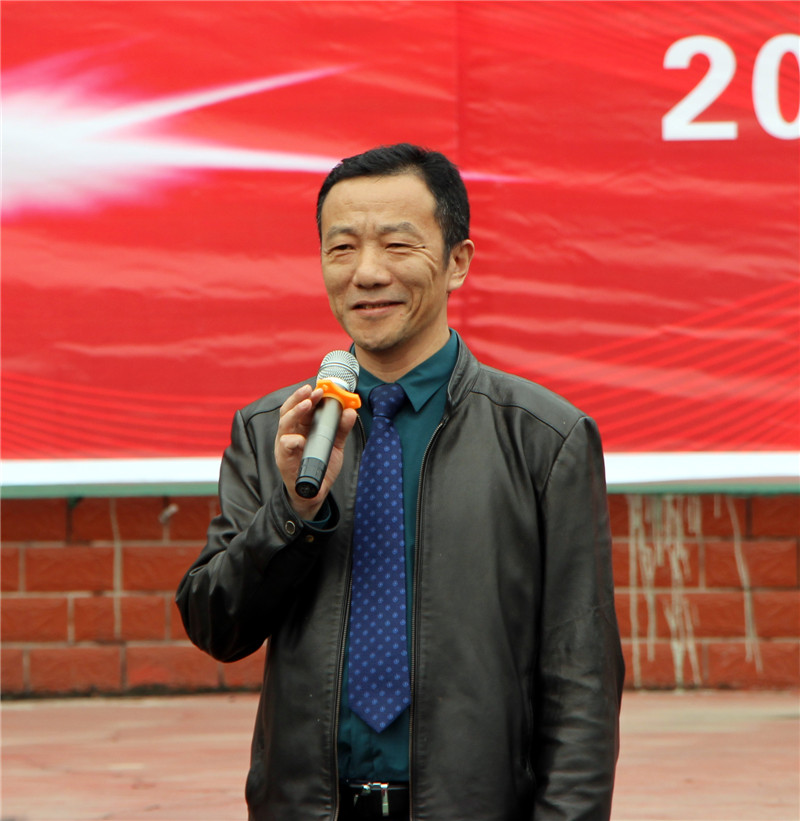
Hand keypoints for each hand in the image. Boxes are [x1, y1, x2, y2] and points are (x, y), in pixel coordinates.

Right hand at [275, 384, 357, 520]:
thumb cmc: (320, 465)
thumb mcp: (335, 445)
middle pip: (289, 409)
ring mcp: (285, 446)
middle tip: (313, 391)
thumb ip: (341, 429)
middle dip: (300, 398)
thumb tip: (350, 411)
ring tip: (307, 404)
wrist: (314, 492)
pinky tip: (300, 438)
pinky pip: (284, 446)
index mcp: (301, 427)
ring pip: (284, 423)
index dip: (308, 395)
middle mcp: (290, 433)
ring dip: (295, 412)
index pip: (300, 405)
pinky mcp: (284, 459)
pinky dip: (292, 440)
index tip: (320, 387)